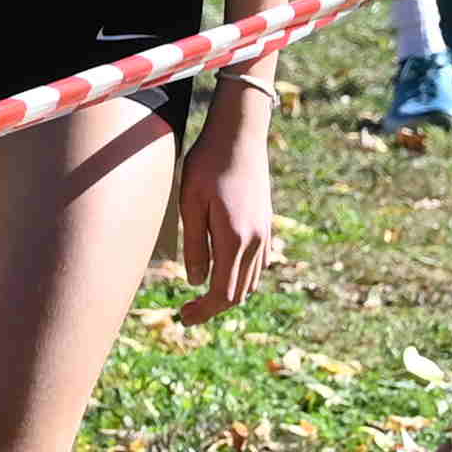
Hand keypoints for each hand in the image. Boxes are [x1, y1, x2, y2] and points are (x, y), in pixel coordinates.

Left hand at [166, 89, 280, 320]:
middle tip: (188, 310)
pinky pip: (259, 263)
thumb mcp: (190, 204)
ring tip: (202, 293)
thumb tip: (195, 282)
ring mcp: (265, 233)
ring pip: (251, 281)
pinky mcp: (267, 224)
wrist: (240, 134)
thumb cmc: (208, 165)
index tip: (184, 317)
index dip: (203, 311)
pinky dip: (242, 275)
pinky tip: (224, 268)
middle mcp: (255, 241)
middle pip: (239, 293)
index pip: (222, 294)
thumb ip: (195, 246)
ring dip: (229, 292)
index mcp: (235, 239)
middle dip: (213, 307)